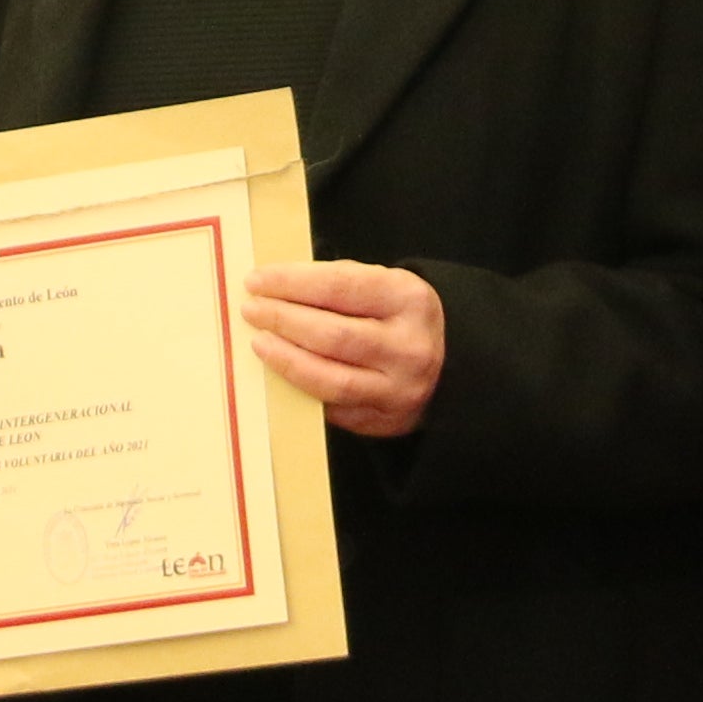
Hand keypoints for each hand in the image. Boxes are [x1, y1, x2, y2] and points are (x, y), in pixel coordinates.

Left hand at [242, 259, 446, 437]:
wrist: (452, 366)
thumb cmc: (400, 318)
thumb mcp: (386, 287)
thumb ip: (339, 284)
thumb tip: (274, 286)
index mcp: (409, 300)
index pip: (340, 287)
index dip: (292, 283)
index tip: (256, 280)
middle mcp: (408, 347)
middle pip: (332, 335)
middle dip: (283, 320)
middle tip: (250, 310)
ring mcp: (398, 390)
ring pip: (330, 379)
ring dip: (286, 359)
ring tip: (259, 342)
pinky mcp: (383, 421)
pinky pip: (332, 406)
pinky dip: (301, 388)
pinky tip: (281, 373)